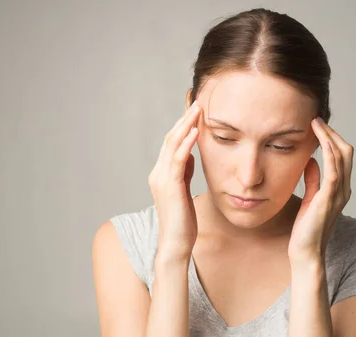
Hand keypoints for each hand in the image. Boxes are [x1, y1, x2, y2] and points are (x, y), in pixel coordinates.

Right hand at [148, 102, 201, 259]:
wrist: (175, 244)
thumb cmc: (182, 221)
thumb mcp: (184, 191)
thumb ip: (184, 172)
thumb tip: (190, 154)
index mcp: (161, 174)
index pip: (171, 143)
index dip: (182, 125)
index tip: (194, 109)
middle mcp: (158, 173)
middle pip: (170, 138)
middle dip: (184, 118)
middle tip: (197, 101)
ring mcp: (162, 179)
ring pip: (172, 145)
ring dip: (185, 125)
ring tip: (198, 109)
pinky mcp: (170, 187)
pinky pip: (178, 160)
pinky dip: (186, 144)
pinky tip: (195, 132)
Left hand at [288, 117, 353, 261]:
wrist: (305, 252)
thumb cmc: (306, 229)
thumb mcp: (310, 199)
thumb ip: (313, 180)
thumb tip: (311, 161)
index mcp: (339, 189)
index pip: (342, 157)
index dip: (332, 139)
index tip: (317, 126)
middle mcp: (343, 189)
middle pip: (346, 152)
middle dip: (332, 133)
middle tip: (316, 120)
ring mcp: (338, 194)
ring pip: (341, 157)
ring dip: (329, 137)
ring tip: (316, 124)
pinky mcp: (328, 199)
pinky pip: (333, 171)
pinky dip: (329, 153)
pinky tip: (320, 141)